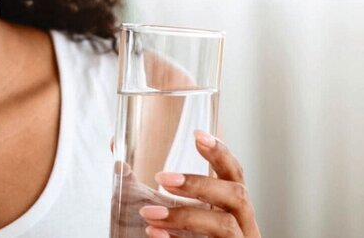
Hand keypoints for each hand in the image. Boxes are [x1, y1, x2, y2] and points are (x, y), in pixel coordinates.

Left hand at [138, 130, 260, 237]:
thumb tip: (118, 156)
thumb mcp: (179, 218)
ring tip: (149, 214)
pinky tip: (155, 235)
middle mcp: (244, 228)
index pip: (235, 175)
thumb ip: (157, 193)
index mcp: (234, 210)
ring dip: (185, 216)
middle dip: (200, 184)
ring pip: (225, 227)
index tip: (197, 135)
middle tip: (161, 178)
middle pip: (237, 196)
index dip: (220, 153)